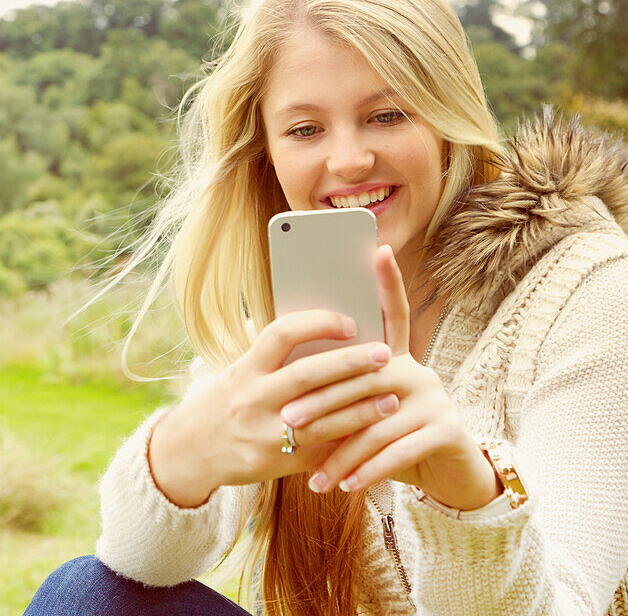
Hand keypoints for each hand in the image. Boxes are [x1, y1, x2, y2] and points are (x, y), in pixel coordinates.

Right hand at [149, 308, 398, 507]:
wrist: (189, 453)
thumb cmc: (222, 405)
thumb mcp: (238, 375)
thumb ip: (274, 361)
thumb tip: (327, 337)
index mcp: (244, 369)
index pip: (281, 334)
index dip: (318, 324)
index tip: (350, 323)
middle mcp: (252, 398)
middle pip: (307, 374)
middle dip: (350, 363)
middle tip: (384, 354)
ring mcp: (264, 433)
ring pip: (321, 419)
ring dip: (360, 408)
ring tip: (392, 397)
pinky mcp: (276, 463)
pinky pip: (319, 451)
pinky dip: (346, 442)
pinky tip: (372, 435)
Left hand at [278, 245, 499, 509]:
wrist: (445, 475)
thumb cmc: (390, 439)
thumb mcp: (362, 413)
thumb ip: (341, 392)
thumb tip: (289, 383)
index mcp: (396, 359)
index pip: (393, 314)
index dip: (388, 283)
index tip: (379, 249)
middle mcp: (419, 371)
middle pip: (363, 378)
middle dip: (322, 401)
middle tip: (288, 421)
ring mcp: (436, 399)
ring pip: (376, 421)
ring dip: (341, 452)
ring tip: (314, 474)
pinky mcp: (448, 429)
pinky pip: (399, 450)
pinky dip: (368, 470)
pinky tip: (346, 486)